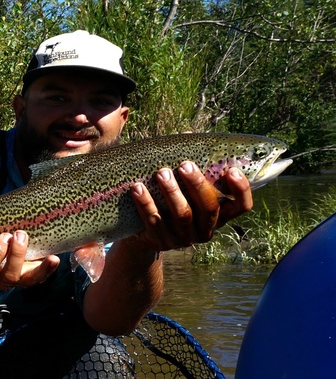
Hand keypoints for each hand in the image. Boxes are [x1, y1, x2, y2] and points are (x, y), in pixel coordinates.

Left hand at [129, 163, 252, 251]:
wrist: (141, 230)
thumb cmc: (168, 198)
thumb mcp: (182, 184)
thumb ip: (190, 163)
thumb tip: (188, 135)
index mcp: (218, 214)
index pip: (241, 207)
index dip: (241, 190)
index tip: (231, 170)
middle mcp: (205, 229)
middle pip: (209, 209)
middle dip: (198, 185)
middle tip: (184, 165)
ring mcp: (184, 239)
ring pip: (183, 216)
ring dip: (172, 192)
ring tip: (161, 173)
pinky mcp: (162, 242)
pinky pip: (155, 222)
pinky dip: (146, 204)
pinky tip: (137, 188)